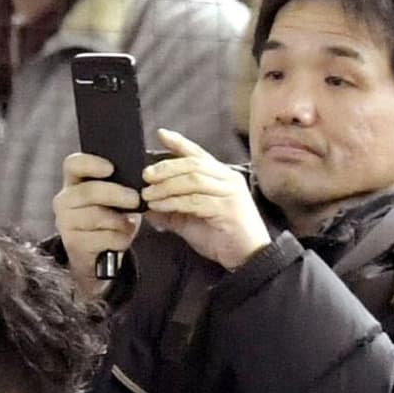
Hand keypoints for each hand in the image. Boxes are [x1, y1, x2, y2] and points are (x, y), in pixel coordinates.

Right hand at [50, 149, 143, 265]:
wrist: (97, 253)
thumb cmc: (108, 216)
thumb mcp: (113, 196)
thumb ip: (120, 183)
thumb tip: (140, 180)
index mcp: (73, 181)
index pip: (73, 164)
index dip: (91, 164)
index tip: (110, 168)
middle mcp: (64, 200)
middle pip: (90, 192)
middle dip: (116, 194)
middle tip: (135, 199)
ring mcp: (65, 223)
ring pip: (99, 217)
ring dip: (121, 221)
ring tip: (126, 224)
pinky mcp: (74, 243)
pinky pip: (105, 237)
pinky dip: (121, 239)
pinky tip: (120, 238)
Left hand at [140, 132, 271, 269]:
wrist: (247, 258)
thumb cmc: (221, 237)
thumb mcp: (190, 221)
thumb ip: (172, 212)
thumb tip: (148, 207)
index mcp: (221, 176)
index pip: (198, 154)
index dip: (180, 143)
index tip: (161, 134)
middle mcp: (228, 179)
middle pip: (193, 164)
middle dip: (166, 168)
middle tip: (145, 175)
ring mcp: (230, 193)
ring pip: (193, 180)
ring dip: (166, 186)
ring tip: (148, 194)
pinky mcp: (228, 209)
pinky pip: (195, 200)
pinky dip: (174, 202)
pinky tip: (160, 206)